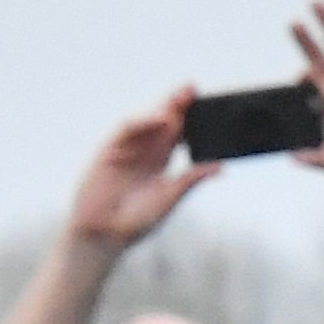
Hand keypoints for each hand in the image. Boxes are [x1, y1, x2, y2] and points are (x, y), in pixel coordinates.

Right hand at [67, 90, 213, 252]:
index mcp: (159, 164)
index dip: (190, 120)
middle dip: (176, 105)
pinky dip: (142, 122)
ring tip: (181, 97)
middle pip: (162, 123)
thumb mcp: (169, 198)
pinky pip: (126, 130)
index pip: (177, 136)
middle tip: (193, 88)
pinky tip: (159, 119)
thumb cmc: (135, 222)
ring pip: (145, 122)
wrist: (104, 235)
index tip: (208, 106)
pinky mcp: (109, 150)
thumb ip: (190, 180)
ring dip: (161, 108)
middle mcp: (143, 153)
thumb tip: (220, 167)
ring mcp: (126, 150)